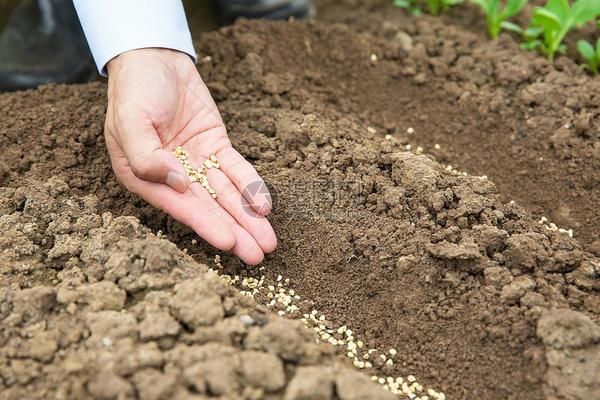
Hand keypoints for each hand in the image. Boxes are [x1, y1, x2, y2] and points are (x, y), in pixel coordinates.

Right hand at [105, 48, 275, 263]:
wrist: (155, 59)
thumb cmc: (134, 91)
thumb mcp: (129, 121)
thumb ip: (146, 157)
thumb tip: (177, 184)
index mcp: (145, 178)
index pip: (180, 207)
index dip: (206, 225)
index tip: (229, 243)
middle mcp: (173, 177)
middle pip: (209, 209)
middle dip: (235, 232)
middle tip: (259, 256)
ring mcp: (197, 163)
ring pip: (227, 195)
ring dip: (248, 218)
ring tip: (269, 242)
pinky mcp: (216, 147)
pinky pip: (236, 169)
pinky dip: (251, 185)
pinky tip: (265, 205)